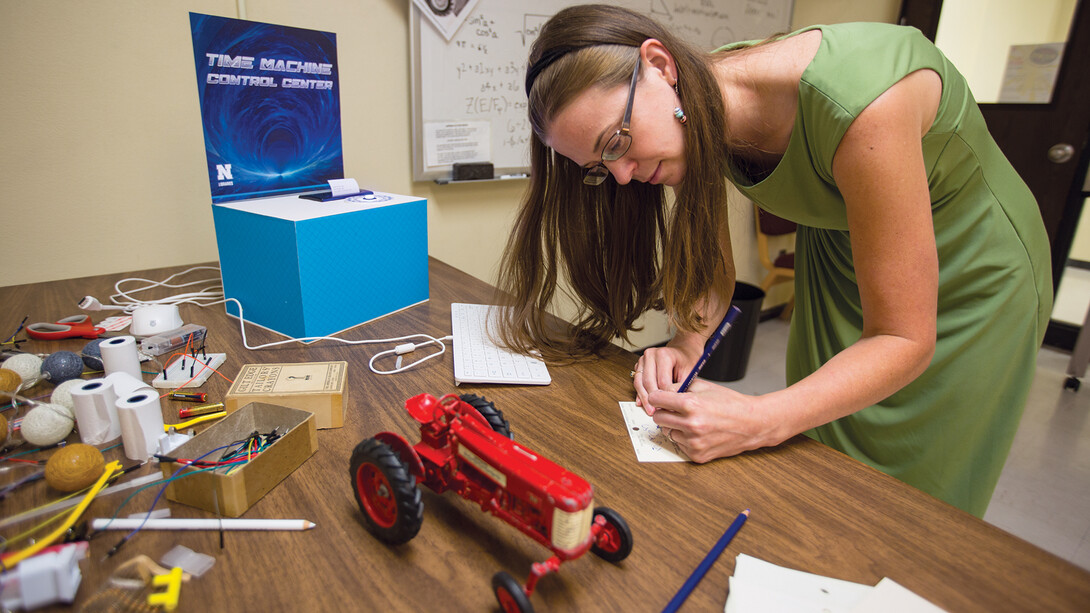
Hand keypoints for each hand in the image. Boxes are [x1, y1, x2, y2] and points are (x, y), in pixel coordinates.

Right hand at [632, 343, 702, 414]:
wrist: (683, 349)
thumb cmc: (687, 360)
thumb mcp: (689, 372)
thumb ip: (681, 387)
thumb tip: (673, 403)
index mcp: (664, 355)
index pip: (662, 381)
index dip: (666, 396)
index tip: (669, 407)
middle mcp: (651, 355)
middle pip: (648, 382)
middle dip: (652, 399)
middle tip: (657, 412)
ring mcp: (643, 359)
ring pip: (639, 382)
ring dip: (644, 398)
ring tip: (650, 410)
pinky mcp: (639, 365)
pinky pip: (637, 381)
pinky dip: (639, 393)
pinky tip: (642, 402)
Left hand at [649, 380, 778, 462]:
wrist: (752, 424)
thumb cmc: (730, 403)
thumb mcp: (704, 387)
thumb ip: (679, 387)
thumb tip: (660, 392)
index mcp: (691, 404)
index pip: (656, 400)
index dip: (658, 397)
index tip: (661, 398)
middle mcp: (691, 424)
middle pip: (658, 418)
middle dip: (664, 412)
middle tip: (675, 410)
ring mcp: (694, 442)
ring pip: (667, 433)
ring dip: (674, 427)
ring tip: (691, 422)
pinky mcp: (697, 455)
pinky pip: (679, 445)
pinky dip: (684, 439)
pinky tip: (698, 433)